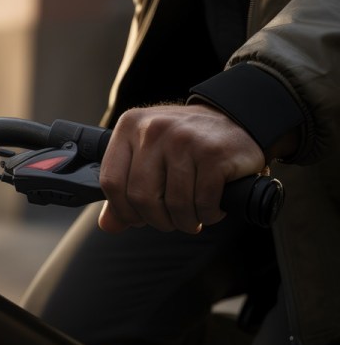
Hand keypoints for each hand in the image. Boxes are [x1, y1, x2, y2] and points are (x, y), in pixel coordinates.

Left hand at [98, 104, 265, 233]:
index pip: (111, 181)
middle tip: (171, 221)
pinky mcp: (214, 153)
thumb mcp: (148, 156)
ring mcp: (184, 139)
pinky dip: (209, 214)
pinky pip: (204, 202)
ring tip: (194, 216)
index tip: (138, 218)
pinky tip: (212, 208)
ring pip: (175, 204)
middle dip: (158, 220)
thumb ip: (125, 188)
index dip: (123, 210)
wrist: (236, 120)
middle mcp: (154, 129)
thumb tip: (108, 225)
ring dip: (186, 221)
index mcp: (129, 127)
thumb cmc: (186, 143)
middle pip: (141, 197)